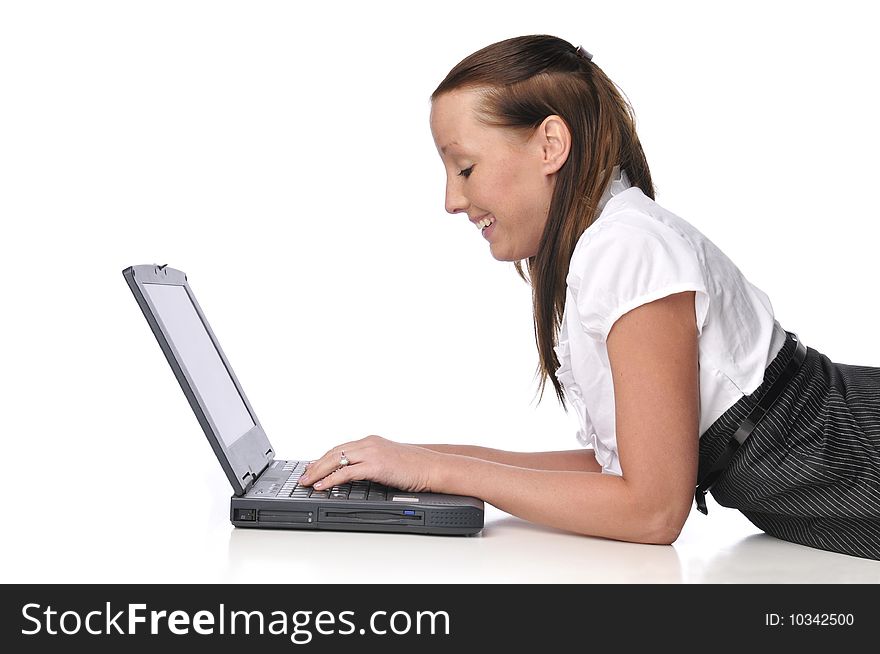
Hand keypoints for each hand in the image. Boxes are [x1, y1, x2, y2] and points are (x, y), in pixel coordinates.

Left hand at [298, 435, 438, 492]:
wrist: (431, 467)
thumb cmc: (415, 467)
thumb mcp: (388, 461)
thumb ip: (371, 464)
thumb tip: (356, 475)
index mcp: (371, 441)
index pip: (340, 448)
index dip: (323, 459)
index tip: (312, 467)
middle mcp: (368, 443)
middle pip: (334, 452)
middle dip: (316, 465)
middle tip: (303, 476)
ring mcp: (371, 452)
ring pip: (336, 460)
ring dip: (318, 472)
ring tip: (307, 482)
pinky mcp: (375, 465)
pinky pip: (346, 472)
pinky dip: (331, 479)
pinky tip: (322, 486)